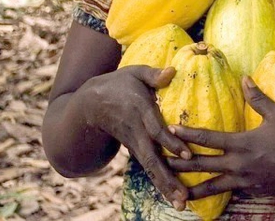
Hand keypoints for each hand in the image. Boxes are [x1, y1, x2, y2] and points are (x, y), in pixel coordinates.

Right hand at [81, 65, 190, 209]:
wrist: (88, 105)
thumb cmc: (118, 84)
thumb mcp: (134, 72)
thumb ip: (154, 74)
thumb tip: (172, 71)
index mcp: (140, 112)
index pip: (156, 130)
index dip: (171, 142)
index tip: (186, 155)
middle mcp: (137, 132)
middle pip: (153, 158)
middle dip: (168, 178)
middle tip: (182, 196)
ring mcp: (135, 143)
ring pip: (150, 168)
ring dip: (165, 186)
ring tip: (180, 204)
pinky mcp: (135, 149)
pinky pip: (149, 167)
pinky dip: (160, 182)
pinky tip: (173, 196)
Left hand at [166, 77, 274, 199]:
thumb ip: (258, 98)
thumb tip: (245, 78)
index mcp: (242, 144)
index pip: (208, 138)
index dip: (187, 133)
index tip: (169, 130)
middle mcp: (238, 164)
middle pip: (202, 165)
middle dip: (179, 163)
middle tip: (160, 162)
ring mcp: (245, 181)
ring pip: (212, 186)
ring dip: (192, 189)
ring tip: (176, 192)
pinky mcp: (253, 191)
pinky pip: (230, 193)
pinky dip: (216, 195)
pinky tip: (209, 197)